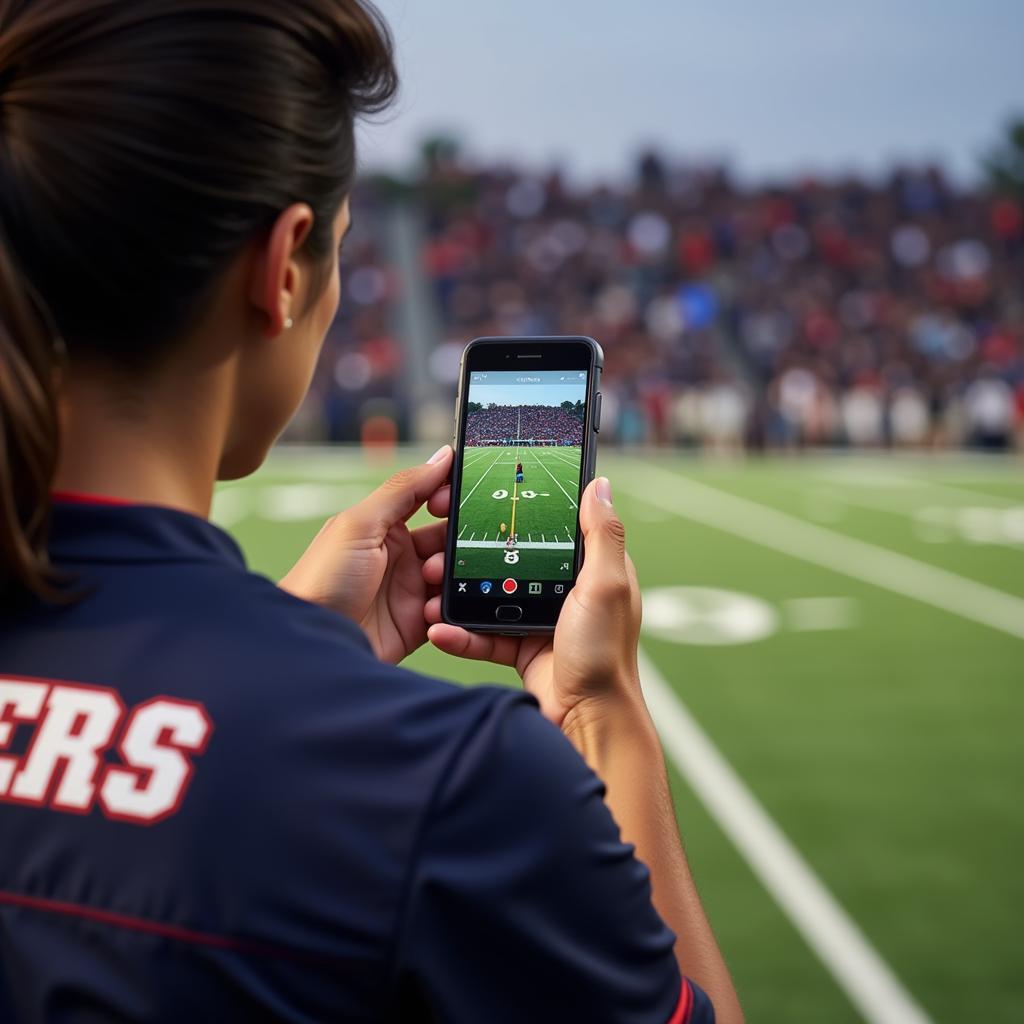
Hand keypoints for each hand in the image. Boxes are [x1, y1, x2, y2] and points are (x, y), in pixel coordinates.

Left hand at [280, 446, 452, 663]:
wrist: (314, 644)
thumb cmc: (322, 579)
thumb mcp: (360, 524)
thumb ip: (403, 489)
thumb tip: (441, 456)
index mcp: (386, 526)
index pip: (430, 500)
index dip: (448, 497)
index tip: (462, 497)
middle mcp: (403, 555)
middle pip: (449, 539)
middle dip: (458, 541)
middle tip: (455, 547)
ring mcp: (412, 589)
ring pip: (456, 574)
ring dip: (454, 576)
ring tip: (431, 580)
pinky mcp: (420, 623)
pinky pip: (452, 611)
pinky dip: (453, 608)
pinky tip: (435, 609)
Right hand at [423, 477, 645, 729]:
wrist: (587, 719)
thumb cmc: (605, 653)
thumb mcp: (606, 585)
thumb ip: (601, 535)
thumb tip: (597, 484)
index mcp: (589, 568)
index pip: (554, 525)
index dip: (522, 510)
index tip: (485, 497)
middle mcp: (565, 589)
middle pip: (512, 557)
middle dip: (474, 553)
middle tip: (444, 544)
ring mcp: (540, 618)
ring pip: (491, 595)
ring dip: (458, 594)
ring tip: (431, 588)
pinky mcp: (519, 647)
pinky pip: (482, 634)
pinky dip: (459, 633)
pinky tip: (438, 629)